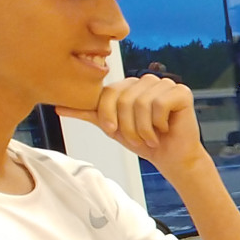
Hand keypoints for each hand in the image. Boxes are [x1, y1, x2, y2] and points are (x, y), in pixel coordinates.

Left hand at [56, 74, 205, 174]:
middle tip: (137, 138)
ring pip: (141, 102)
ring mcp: (166, 84)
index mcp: (131, 85)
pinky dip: (158, 123)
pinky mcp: (181, 92)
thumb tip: (58, 106)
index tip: (114, 131)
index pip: (110, 91)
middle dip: (127, 125)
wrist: (170, 158)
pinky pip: (159, 104)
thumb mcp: (111, 127)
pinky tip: (164, 129)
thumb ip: (88, 113)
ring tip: (151, 136)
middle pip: (124, 98)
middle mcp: (147, 81)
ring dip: (143, 128)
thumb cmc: (143, 142)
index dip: (108, 114)